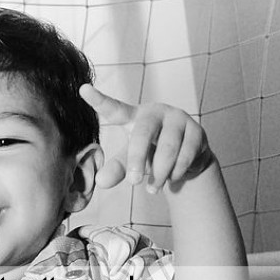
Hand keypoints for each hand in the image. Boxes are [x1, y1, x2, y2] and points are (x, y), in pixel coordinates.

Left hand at [79, 84, 213, 192]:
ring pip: (167, 148)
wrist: (188, 159)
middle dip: (137, 160)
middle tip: (132, 183)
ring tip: (153, 190)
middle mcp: (155, 113)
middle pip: (143, 134)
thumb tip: (100, 182)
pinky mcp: (197, 131)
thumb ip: (117, 169)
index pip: (114, 109)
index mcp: (134, 116)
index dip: (100, 100)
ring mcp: (178, 119)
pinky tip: (172, 178)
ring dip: (159, 172)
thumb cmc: (152, 154)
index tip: (82, 89)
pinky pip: (185, 155)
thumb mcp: (131, 161)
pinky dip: (176, 172)